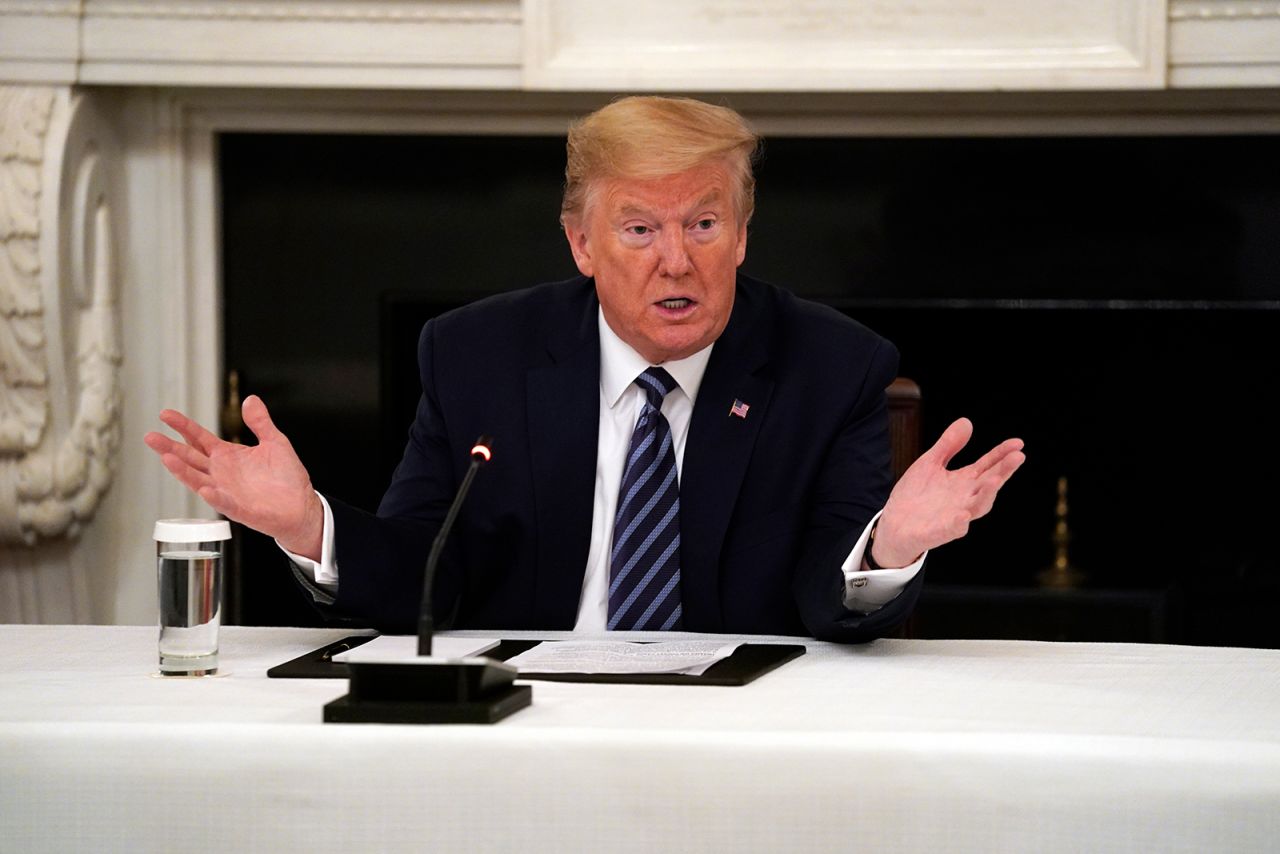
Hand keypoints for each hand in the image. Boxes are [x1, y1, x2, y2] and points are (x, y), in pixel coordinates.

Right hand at [143, 395, 324, 559]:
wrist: (301, 505)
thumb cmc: (286, 477)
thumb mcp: (274, 442)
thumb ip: (260, 422)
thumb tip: (251, 399)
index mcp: (228, 456)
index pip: (199, 438)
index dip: (182, 426)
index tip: (165, 414)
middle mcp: (221, 473)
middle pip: (190, 457)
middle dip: (170, 447)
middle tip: (151, 436)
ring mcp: (227, 491)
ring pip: (198, 479)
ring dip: (183, 470)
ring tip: (167, 458)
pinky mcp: (239, 508)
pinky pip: (223, 502)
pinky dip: (214, 496)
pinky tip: (205, 488)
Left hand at [870, 418, 1024, 567]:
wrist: (894, 525)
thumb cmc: (916, 495)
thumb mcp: (930, 463)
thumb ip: (948, 445)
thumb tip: (966, 421)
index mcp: (964, 482)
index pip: (988, 466)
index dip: (1002, 454)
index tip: (1018, 443)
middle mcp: (964, 498)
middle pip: (989, 484)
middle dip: (1003, 471)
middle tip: (1018, 457)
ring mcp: (954, 516)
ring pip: (977, 507)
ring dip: (987, 495)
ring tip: (994, 480)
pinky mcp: (939, 532)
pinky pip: (952, 529)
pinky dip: (959, 523)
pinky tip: (963, 515)